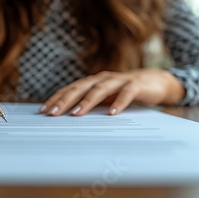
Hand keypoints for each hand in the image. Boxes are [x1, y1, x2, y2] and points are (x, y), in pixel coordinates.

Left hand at [40, 69, 184, 115]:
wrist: (155, 81)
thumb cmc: (125, 91)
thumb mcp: (105, 99)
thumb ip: (89, 104)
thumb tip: (68, 118)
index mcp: (92, 82)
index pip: (70, 89)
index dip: (56, 98)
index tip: (43, 111)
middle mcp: (102, 79)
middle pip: (80, 87)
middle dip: (65, 100)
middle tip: (53, 113)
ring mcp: (119, 81)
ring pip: (100, 89)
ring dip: (87, 101)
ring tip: (77, 113)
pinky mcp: (136, 86)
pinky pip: (126, 94)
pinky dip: (118, 103)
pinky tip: (112, 113)